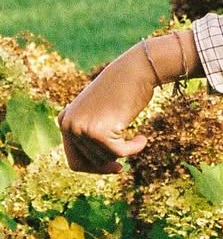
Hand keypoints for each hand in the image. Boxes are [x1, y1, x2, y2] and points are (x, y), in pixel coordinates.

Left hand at [58, 45, 155, 173]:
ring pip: (105, 158)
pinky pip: (119, 152)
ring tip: (137, 138)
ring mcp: (82, 128)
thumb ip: (92, 134)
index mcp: (64, 121)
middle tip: (125, 160)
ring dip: (124, 152)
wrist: (134, 70)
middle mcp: (69, 125)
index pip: (75, 160)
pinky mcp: (99, 131)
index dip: (95, 168)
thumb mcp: (100, 112)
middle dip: (110, 161)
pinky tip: (142, 139)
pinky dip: (134, 148)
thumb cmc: (123, 90)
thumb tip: (101, 167)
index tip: (115, 167)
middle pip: (91, 161)